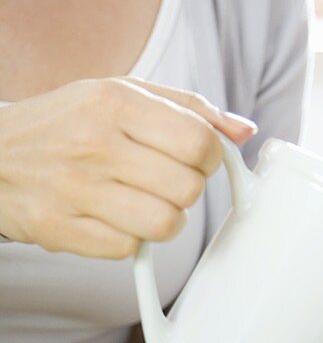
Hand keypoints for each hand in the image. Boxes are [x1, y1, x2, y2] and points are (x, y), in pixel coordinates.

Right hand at [0, 76, 255, 258]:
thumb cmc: (65, 121)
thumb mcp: (121, 92)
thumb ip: (189, 107)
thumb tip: (244, 130)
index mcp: (114, 102)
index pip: (198, 141)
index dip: (211, 158)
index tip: (199, 160)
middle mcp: (95, 144)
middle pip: (188, 188)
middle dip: (188, 189)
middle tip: (166, 181)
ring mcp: (74, 190)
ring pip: (164, 224)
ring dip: (164, 219)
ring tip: (143, 202)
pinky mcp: (58, 229)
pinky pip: (126, 249)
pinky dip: (128, 239)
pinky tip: (111, 217)